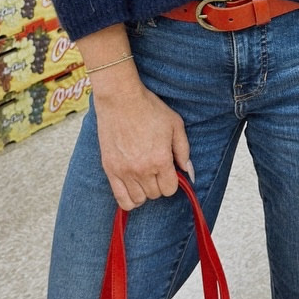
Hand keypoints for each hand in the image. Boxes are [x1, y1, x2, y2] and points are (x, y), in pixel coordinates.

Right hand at [93, 71, 192, 209]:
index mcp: (160, 159)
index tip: (168, 170)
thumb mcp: (175, 125)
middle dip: (159, 184)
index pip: (170, 189)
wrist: (120, 99)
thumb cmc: (149, 109)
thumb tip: (189, 172)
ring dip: (144, 192)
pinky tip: (133, 189)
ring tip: (144, 177)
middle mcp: (142, 169)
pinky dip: (129, 200)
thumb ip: (184, 151)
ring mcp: (124, 171)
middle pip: (155, 194)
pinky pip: (120, 199)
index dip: (172, 181)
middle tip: (156, 169)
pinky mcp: (109, 169)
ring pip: (138, 199)